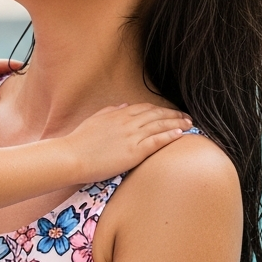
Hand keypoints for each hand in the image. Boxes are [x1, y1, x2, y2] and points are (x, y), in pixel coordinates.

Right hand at [67, 104, 192, 182]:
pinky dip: (170, 136)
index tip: (170, 112)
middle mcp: (128, 122)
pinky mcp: (134, 151)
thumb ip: (111, 111)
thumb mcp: (95, 119)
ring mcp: (132, 136)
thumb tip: (123, 105)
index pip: (146, 108)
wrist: (72, 156)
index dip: (160, 109)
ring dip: (177, 123)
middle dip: (174, 115)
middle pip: (157, 115)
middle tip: (187, 117)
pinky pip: (156, 141)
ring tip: (189, 124)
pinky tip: (180, 134)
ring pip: (160, 126)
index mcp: (118, 114)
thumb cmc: (80, 141)